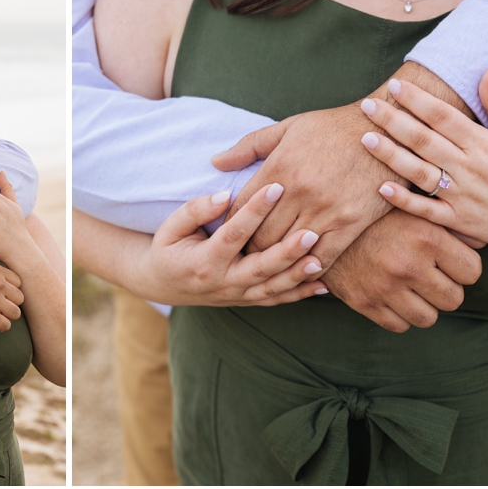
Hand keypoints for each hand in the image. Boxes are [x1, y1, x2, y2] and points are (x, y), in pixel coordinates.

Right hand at [0, 261, 24, 330]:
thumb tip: (1, 275)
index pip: (19, 282)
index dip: (11, 289)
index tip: (3, 293)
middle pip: (20, 298)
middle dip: (11, 303)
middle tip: (1, 305)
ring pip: (15, 313)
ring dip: (8, 315)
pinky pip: (6, 325)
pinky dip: (0, 326)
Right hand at [128, 183, 327, 306]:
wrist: (164, 284)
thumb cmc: (169, 247)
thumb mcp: (170, 226)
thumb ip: (196, 210)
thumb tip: (225, 196)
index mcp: (203, 261)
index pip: (233, 234)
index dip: (254, 210)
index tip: (276, 187)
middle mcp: (223, 282)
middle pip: (259, 268)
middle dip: (286, 252)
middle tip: (310, 232)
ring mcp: (237, 296)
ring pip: (272, 288)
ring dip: (297, 275)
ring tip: (319, 258)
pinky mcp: (247, 301)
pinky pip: (276, 300)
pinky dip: (300, 294)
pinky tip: (323, 285)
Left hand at [214, 62, 472, 268]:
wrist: (386, 129)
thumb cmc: (333, 127)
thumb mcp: (288, 127)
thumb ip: (249, 147)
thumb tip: (216, 162)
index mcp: (279, 167)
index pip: (242, 207)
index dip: (230, 225)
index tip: (228, 233)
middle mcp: (299, 192)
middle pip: (260, 235)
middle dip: (248, 248)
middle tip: (242, 256)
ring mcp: (325, 210)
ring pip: (287, 249)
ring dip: (274, 259)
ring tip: (266, 265)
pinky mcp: (350, 223)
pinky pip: (322, 256)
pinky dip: (308, 266)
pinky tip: (300, 269)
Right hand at [322, 209, 481, 332]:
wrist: (321, 222)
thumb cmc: (373, 213)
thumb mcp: (412, 207)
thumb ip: (449, 224)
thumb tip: (481, 242)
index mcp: (426, 237)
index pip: (472, 272)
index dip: (462, 266)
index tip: (447, 260)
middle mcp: (408, 265)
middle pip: (454, 299)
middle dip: (445, 288)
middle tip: (429, 274)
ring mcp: (386, 288)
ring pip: (428, 318)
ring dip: (423, 305)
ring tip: (411, 287)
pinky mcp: (365, 303)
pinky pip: (399, 325)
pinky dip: (399, 314)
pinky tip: (392, 295)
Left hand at [360, 68, 487, 276]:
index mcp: (484, 144)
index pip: (444, 117)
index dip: (418, 100)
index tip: (395, 85)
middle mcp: (470, 168)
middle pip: (425, 141)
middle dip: (393, 121)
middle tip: (367, 105)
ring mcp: (462, 196)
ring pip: (420, 173)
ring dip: (391, 156)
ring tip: (364, 138)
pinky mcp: (458, 220)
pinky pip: (426, 211)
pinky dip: (404, 200)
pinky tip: (381, 187)